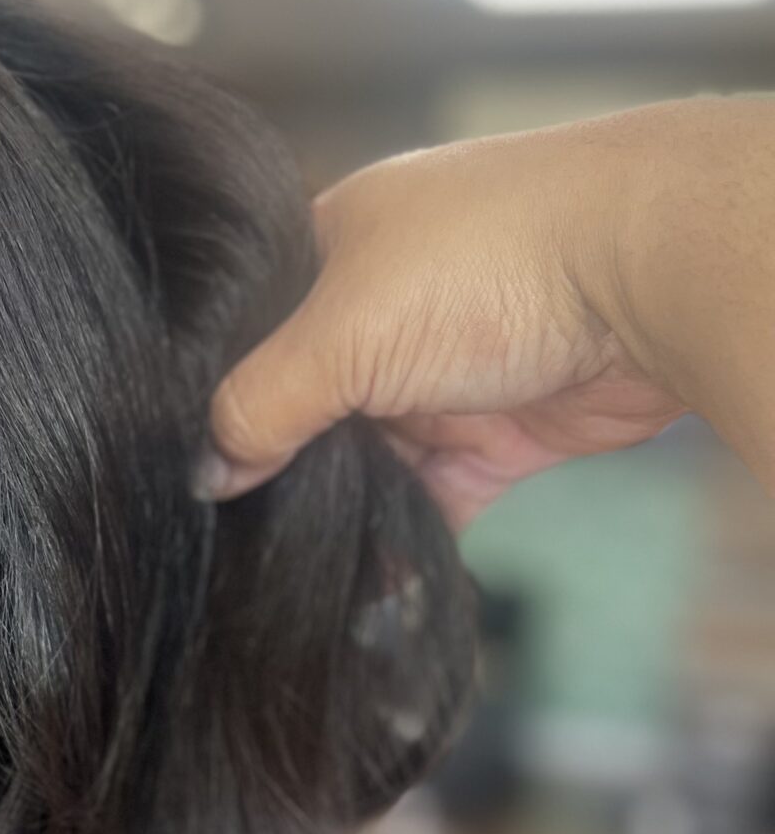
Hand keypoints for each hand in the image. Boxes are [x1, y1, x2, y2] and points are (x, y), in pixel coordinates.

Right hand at [203, 100, 774, 527]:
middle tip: (233, 534)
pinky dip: (404, 543)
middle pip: (307, 405)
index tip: (185, 467)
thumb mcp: (341, 333)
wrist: (647, 275)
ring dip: (342, 513)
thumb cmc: (491, 261)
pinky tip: (366, 588)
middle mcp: (385, 306)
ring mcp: (442, 371)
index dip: (219, 396)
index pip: (252, 331)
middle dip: (280, 469)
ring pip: (369, 461)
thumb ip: (261, 406)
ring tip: (287, 571)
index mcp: (335, 245)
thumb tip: (207, 471)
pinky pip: (432, 500)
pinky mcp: (497, 431)